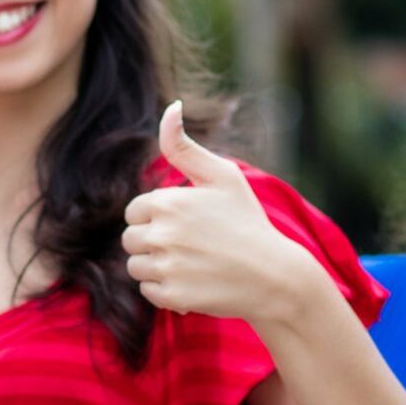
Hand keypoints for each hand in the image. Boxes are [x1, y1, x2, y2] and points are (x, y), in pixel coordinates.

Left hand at [122, 102, 328, 326]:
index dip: (157, 217)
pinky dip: (165, 290)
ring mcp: (166, 267)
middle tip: (190, 245)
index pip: (134, 210)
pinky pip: (148, 291)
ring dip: (157, 266)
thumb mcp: (222, 176)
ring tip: (191, 263)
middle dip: (153, 242)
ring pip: (135, 267)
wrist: (274, 276)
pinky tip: (192, 282)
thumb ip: (184, 146)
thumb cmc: (247, 221)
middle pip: (131, 239)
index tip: (186, 223)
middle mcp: (162, 233)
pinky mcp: (172, 296)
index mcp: (168, 202)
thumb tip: (171, 107)